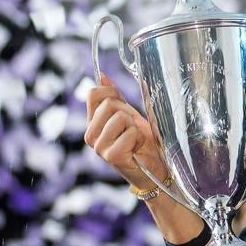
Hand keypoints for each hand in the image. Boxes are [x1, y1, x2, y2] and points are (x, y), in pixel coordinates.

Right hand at [84, 73, 169, 188]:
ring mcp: (99, 147)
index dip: (112, 92)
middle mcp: (90, 135)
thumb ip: (116, 99)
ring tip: (135, 139)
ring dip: (134, 127)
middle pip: (109, 104)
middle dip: (127, 112)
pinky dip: (139, 138)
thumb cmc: (143, 142)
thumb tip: (102, 77)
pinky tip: (136, 149)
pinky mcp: (111, 156)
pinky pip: (129, 133)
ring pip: (120, 117)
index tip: (123, 104)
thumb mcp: (129, 116)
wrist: (155, 168)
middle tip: (132, 128)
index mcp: (92, 123)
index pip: (93, 94)